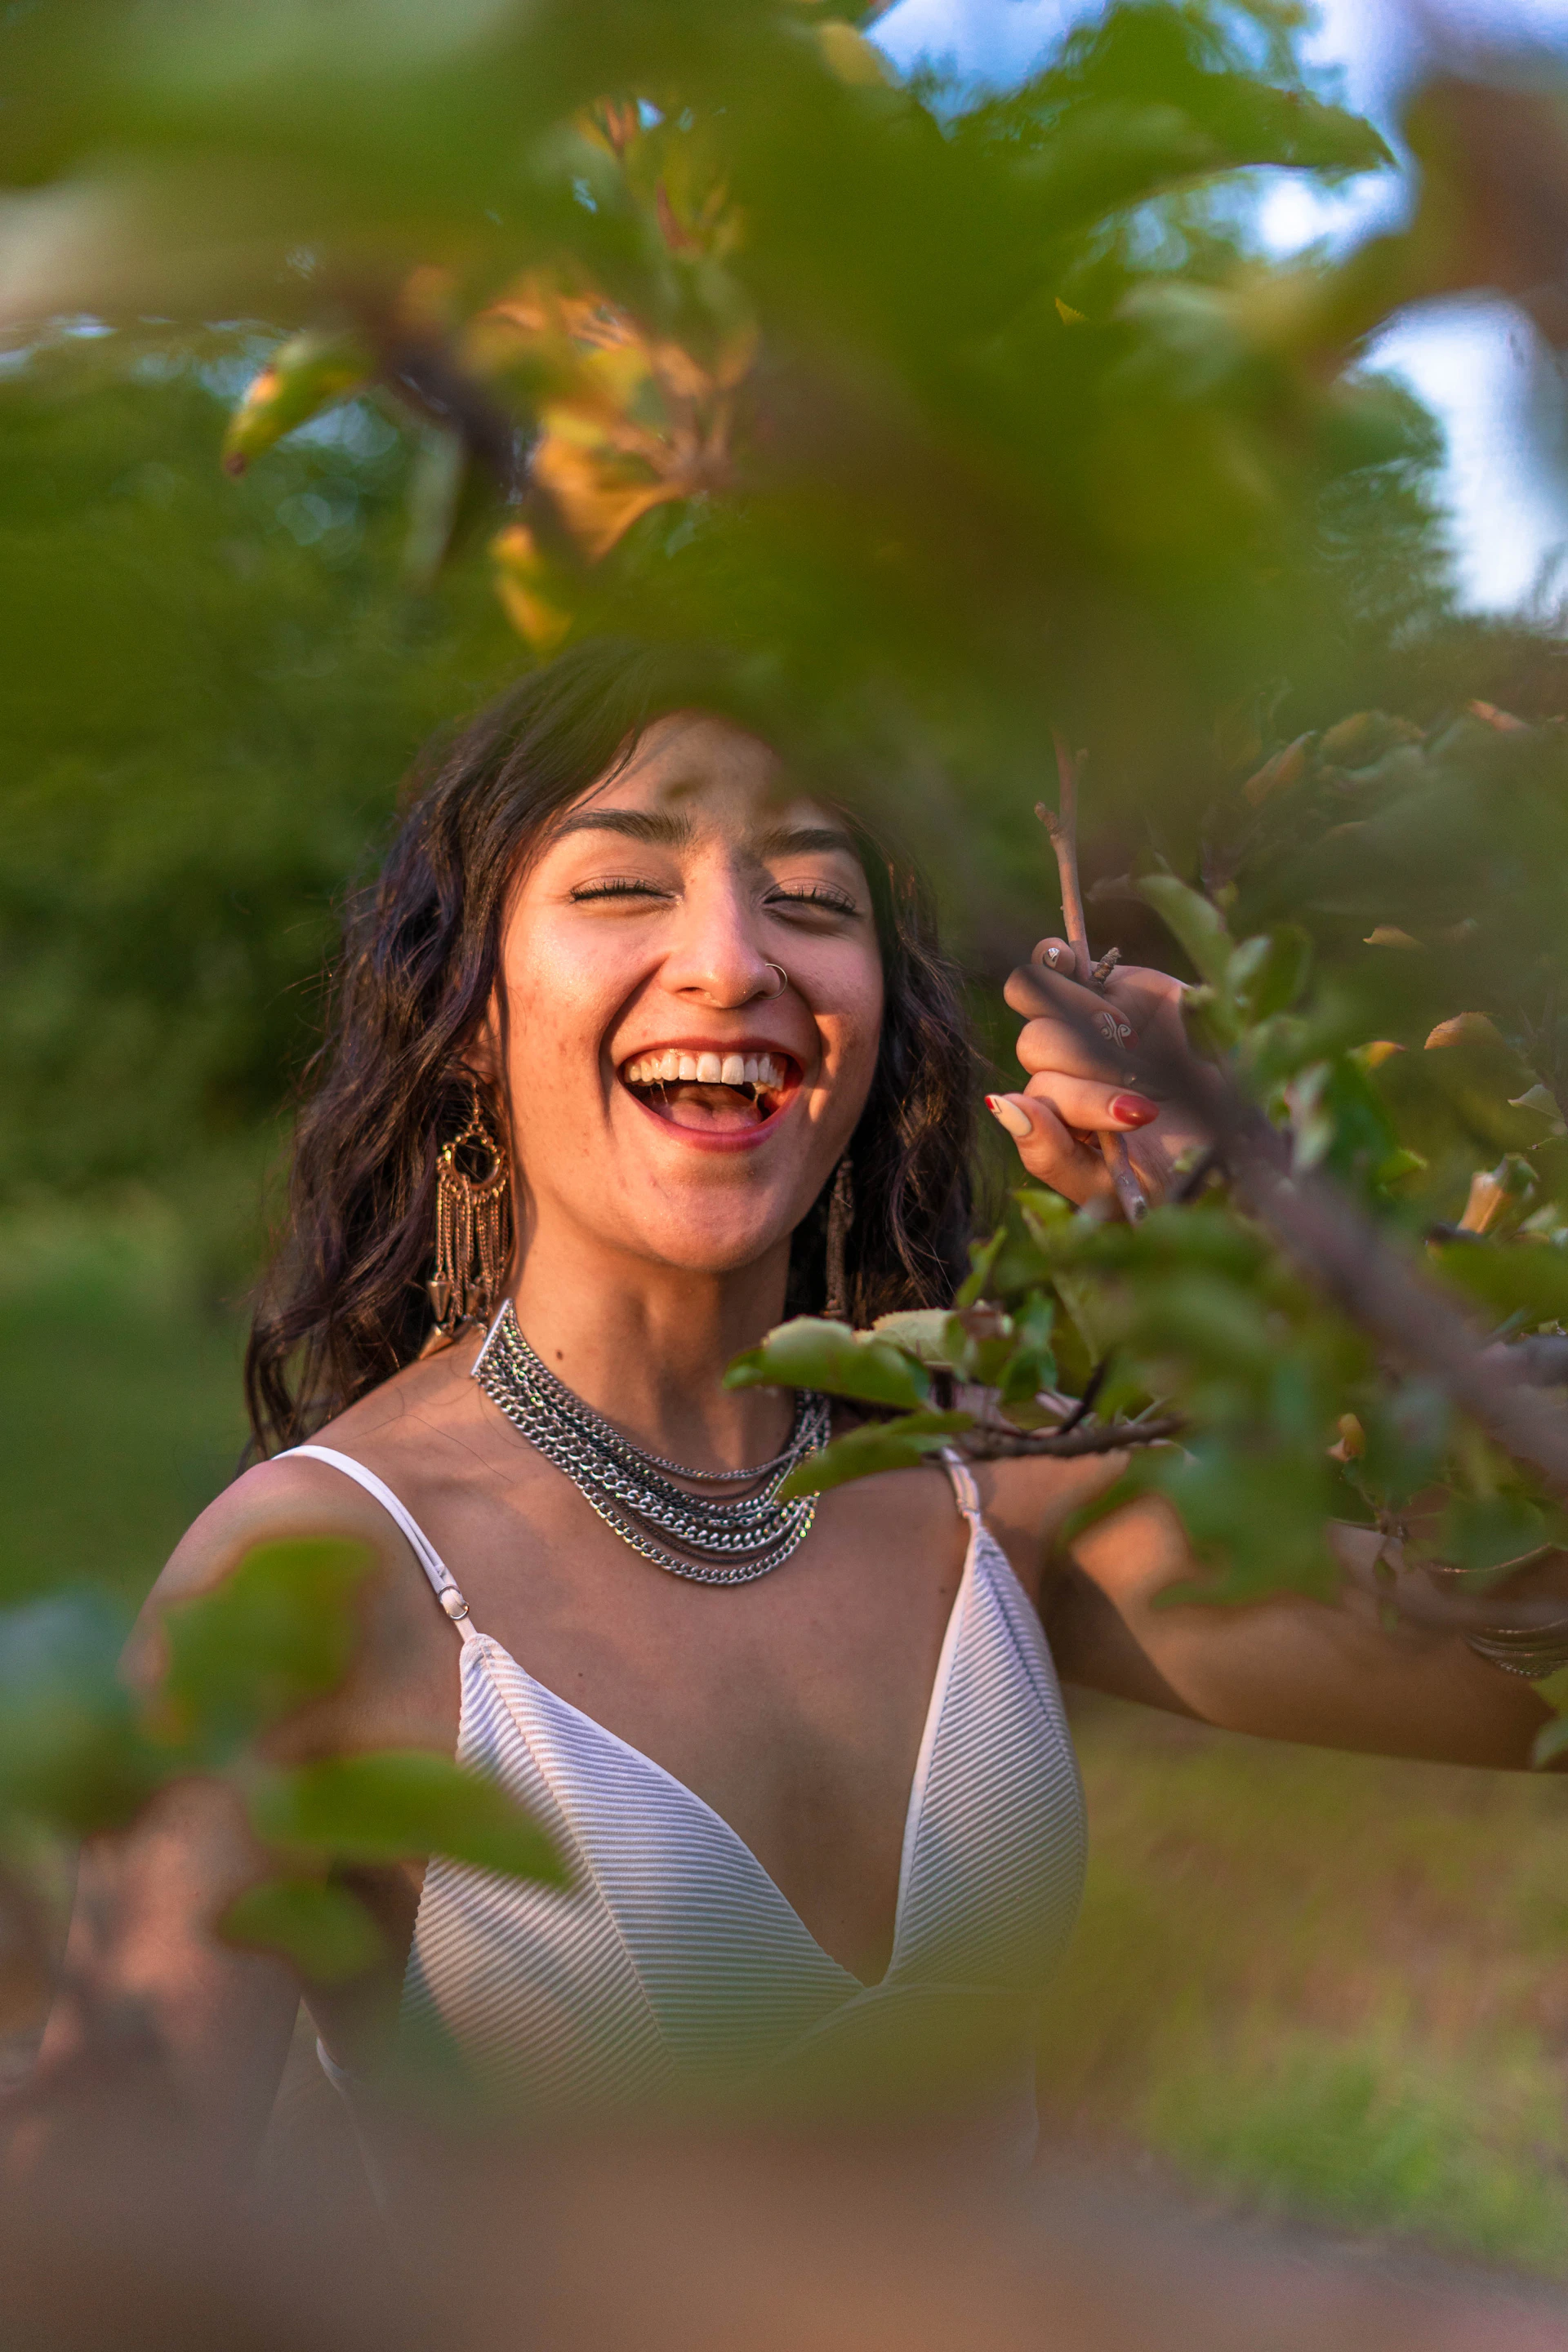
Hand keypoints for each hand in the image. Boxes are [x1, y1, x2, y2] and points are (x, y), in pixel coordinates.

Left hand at [994, 939, 1212, 1210]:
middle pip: (1036, 1048)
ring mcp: (1084, 1024)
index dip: (1077, 1103)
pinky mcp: (1113, 984)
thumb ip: (1048, 1154)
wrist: (1251, 1123)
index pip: (1026, 1102)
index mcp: (1059, 1120)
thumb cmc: (1183, 1167)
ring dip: (1083, 1019)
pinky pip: (1052, 961)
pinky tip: (1070, 965)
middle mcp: (1066, 1071)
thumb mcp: (1116, 1186)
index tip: (1139, 1115)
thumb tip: (1002, 1105)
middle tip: (1148, 1080)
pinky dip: (1053, 959)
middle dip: (1092, 1068)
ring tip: (1129, 1038)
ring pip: (1035, 1002)